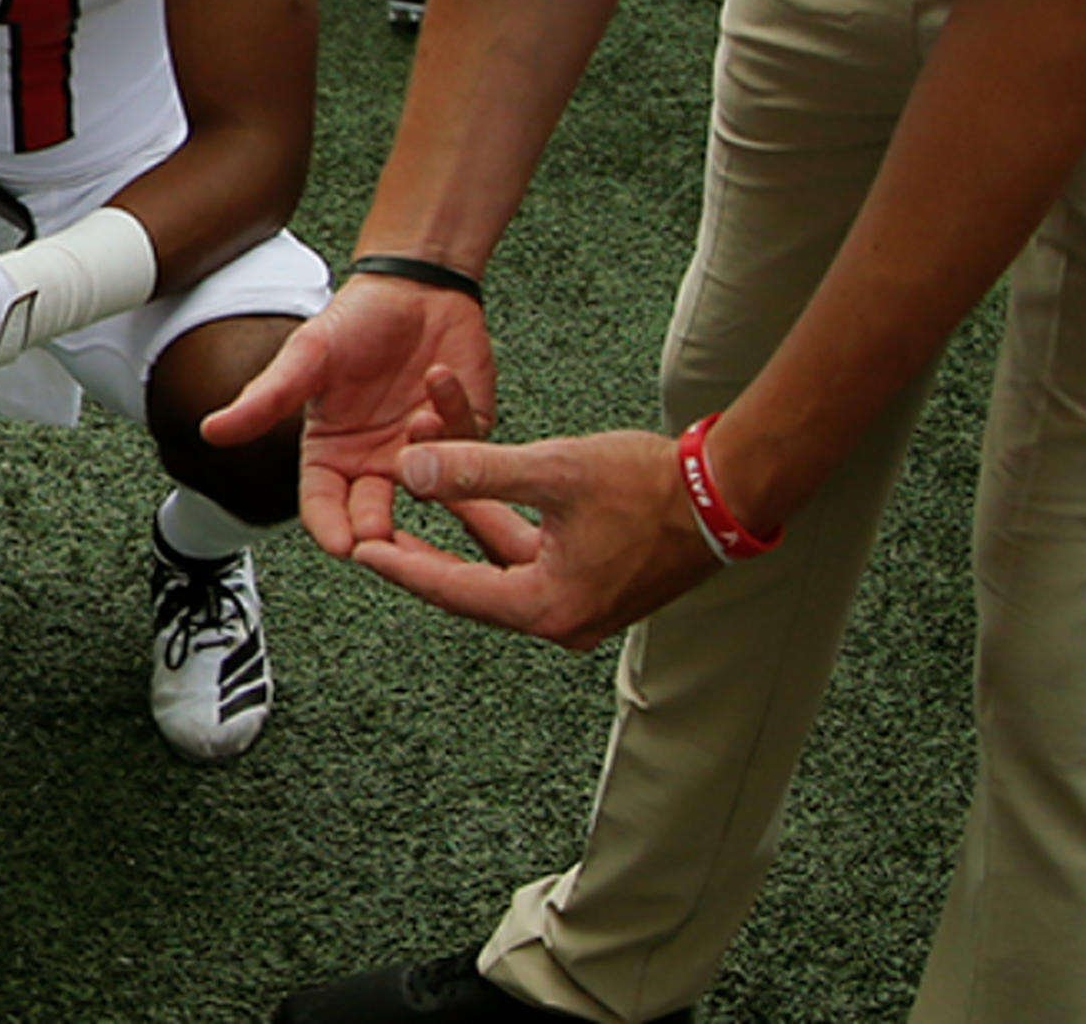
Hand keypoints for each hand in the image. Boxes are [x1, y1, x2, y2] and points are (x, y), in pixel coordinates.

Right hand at [201, 272, 494, 557]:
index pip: (323, 505)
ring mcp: (420, 450)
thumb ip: (265, 398)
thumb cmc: (355, 319)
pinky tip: (437, 378)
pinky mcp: (461, 432)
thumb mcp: (306, 356)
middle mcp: (375, 460)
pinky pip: (463, 444)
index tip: (339, 544)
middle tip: (382, 532)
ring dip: (424, 461)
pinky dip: (451, 415)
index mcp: (332, 450)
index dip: (330, 527)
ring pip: (426, 486)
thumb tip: (211, 430)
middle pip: (374, 515)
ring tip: (417, 420)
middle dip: (379, 528)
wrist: (416, 286)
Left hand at [353, 424, 722, 650]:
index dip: (401, 565)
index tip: (358, 550)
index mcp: (548, 606)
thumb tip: (410, 472)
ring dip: (465, 510)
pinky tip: (473, 477)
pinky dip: (500, 511)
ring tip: (421, 474)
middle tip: (374, 524)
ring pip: (500, 553)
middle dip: (424, 541)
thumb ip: (476, 472)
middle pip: (471, 578)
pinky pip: (528, 546)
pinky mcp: (593, 574)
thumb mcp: (551, 471)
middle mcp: (561, 614)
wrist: (727, 491)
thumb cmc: (647, 485)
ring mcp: (580, 597)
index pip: (452, 589)